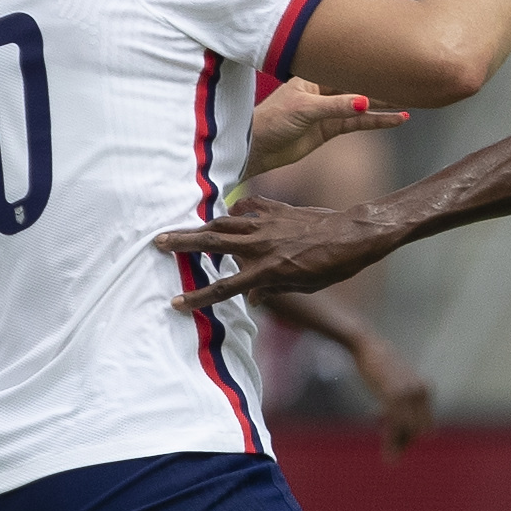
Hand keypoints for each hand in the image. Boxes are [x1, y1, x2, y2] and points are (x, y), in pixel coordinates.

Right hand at [154, 195, 398, 310]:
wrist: (354, 233)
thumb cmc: (333, 265)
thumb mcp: (303, 286)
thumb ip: (272, 289)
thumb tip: (250, 299)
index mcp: (268, 270)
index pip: (225, 287)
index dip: (198, 297)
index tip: (176, 303)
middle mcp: (261, 245)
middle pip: (212, 244)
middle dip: (182, 243)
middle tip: (156, 242)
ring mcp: (266, 223)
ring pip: (223, 223)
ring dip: (199, 226)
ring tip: (179, 229)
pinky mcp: (275, 208)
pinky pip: (246, 209)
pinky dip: (233, 212)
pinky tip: (226, 215)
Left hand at [247, 80, 409, 180]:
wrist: (257, 148)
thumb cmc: (272, 121)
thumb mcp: (304, 109)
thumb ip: (335, 106)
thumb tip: (365, 103)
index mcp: (313, 75)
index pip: (346, 68)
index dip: (369, 66)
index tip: (393, 63)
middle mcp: (323, 89)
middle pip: (358, 84)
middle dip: (382, 84)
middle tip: (410, 82)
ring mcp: (328, 109)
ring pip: (363, 104)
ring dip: (385, 105)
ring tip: (410, 104)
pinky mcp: (330, 128)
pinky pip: (359, 123)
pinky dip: (377, 122)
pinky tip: (395, 120)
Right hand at [352, 333, 434, 457]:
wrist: (366, 346)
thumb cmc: (378, 365)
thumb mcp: (393, 384)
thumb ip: (401, 402)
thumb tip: (400, 424)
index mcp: (425, 389)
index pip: (425, 424)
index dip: (411, 436)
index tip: (394, 440)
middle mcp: (420, 392)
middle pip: (419, 429)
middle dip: (406, 442)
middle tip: (391, 452)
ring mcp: (408, 394)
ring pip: (407, 431)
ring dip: (398, 446)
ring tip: (390, 460)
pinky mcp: (393, 396)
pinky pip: (394, 427)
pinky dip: (392, 444)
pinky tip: (389, 458)